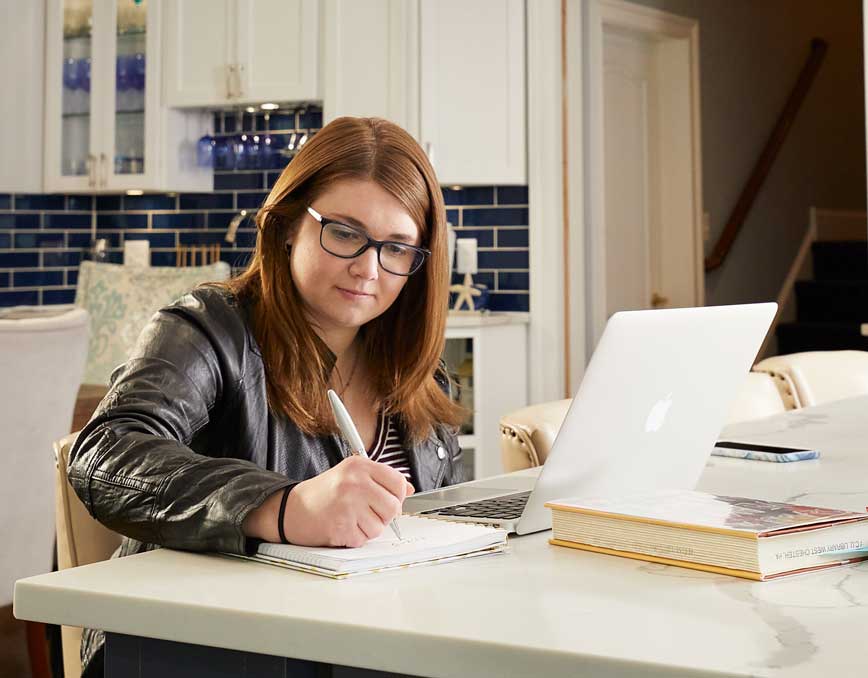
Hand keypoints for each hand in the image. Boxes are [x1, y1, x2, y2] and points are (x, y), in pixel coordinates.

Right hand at [244, 456, 414, 546]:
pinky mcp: (341, 527)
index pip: (398, 482)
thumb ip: (381, 479)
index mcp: (359, 466)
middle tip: (368, 512)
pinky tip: (342, 527)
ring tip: (351, 518)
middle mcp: (354, 483)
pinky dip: (355, 538)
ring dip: (368, 528)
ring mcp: (347, 506)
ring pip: (380, 527)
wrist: (292, 509)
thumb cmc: (324, 492)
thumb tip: (408, 489)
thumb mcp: (352, 475)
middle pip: (393, 507)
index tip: (388, 499)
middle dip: (384, 515)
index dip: (397, 495)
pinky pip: (364, 539)